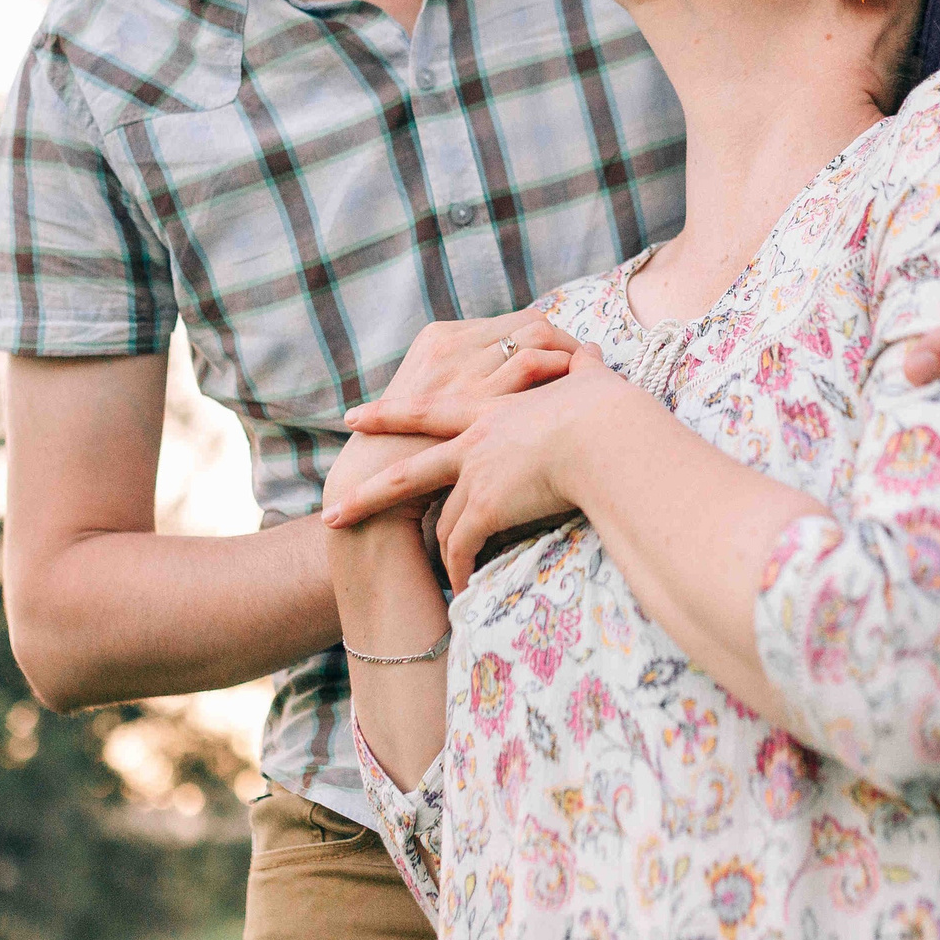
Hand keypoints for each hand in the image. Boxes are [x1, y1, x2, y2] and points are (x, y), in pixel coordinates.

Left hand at [325, 345, 644, 588]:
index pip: (427, 411)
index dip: (390, 415)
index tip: (355, 418)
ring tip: (435, 571)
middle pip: (408, 473)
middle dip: (367, 495)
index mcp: (491, 411)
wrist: (602, 431)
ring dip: (436, 549)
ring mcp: (476, 476)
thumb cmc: (605, 405)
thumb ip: (580, 368)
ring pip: (440, 521)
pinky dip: (458, 568)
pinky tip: (460, 586)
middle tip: (334, 512)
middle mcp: (474, 443)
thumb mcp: (586, 378)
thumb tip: (590, 353)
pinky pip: (463, 548)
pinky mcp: (487, 507)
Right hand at [342, 308, 580, 439]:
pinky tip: (577, 388)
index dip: (546, 336)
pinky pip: (532, 365)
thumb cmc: (411, 453)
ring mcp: (464, 370)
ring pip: (534, 335)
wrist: (376, 487)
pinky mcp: (476, 400)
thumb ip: (470, 380)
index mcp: (439, 338)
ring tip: (589, 373)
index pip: (510, 323)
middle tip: (587, 361)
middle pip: (528, 323)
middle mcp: (451, 346)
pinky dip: (561, 368)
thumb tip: (525, 370)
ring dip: (569, 351)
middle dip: (564, 339)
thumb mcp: (433, 403)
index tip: (567, 354)